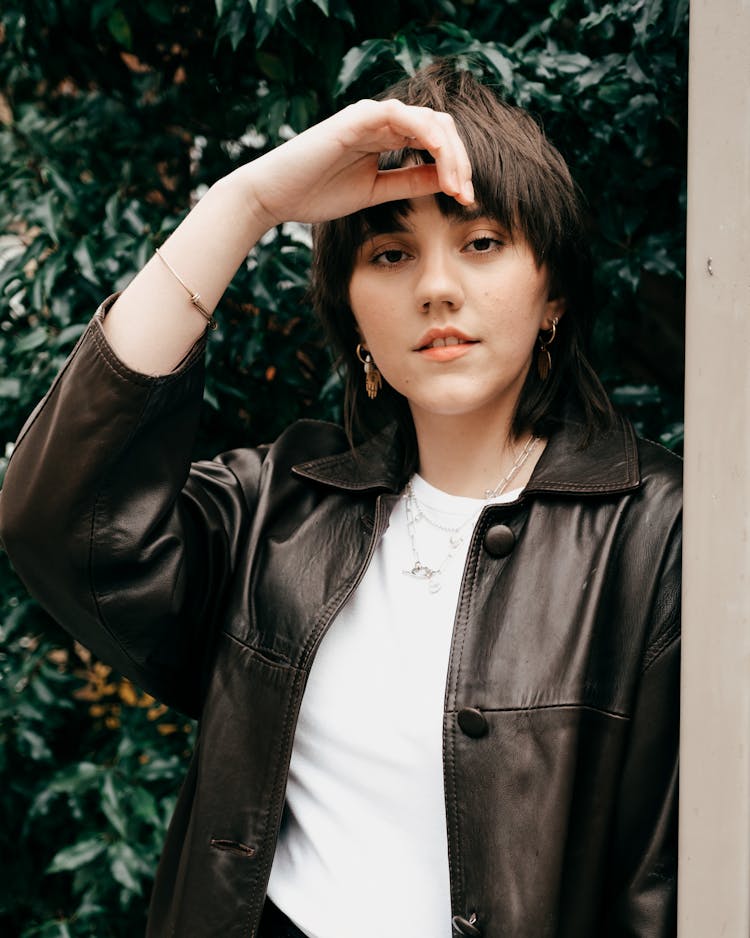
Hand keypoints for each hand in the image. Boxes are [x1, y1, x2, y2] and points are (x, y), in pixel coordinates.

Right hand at [241, 98, 474, 229]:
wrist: (276, 196)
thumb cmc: (317, 194)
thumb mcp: (376, 192)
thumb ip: (409, 182)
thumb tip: (448, 182)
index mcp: (387, 137)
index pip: (436, 142)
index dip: (457, 168)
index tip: (465, 200)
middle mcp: (383, 121)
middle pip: (441, 128)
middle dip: (462, 162)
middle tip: (467, 197)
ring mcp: (371, 116)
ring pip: (431, 121)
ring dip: (452, 155)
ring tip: (457, 188)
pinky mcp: (359, 118)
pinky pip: (405, 117)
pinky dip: (429, 138)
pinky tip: (440, 165)